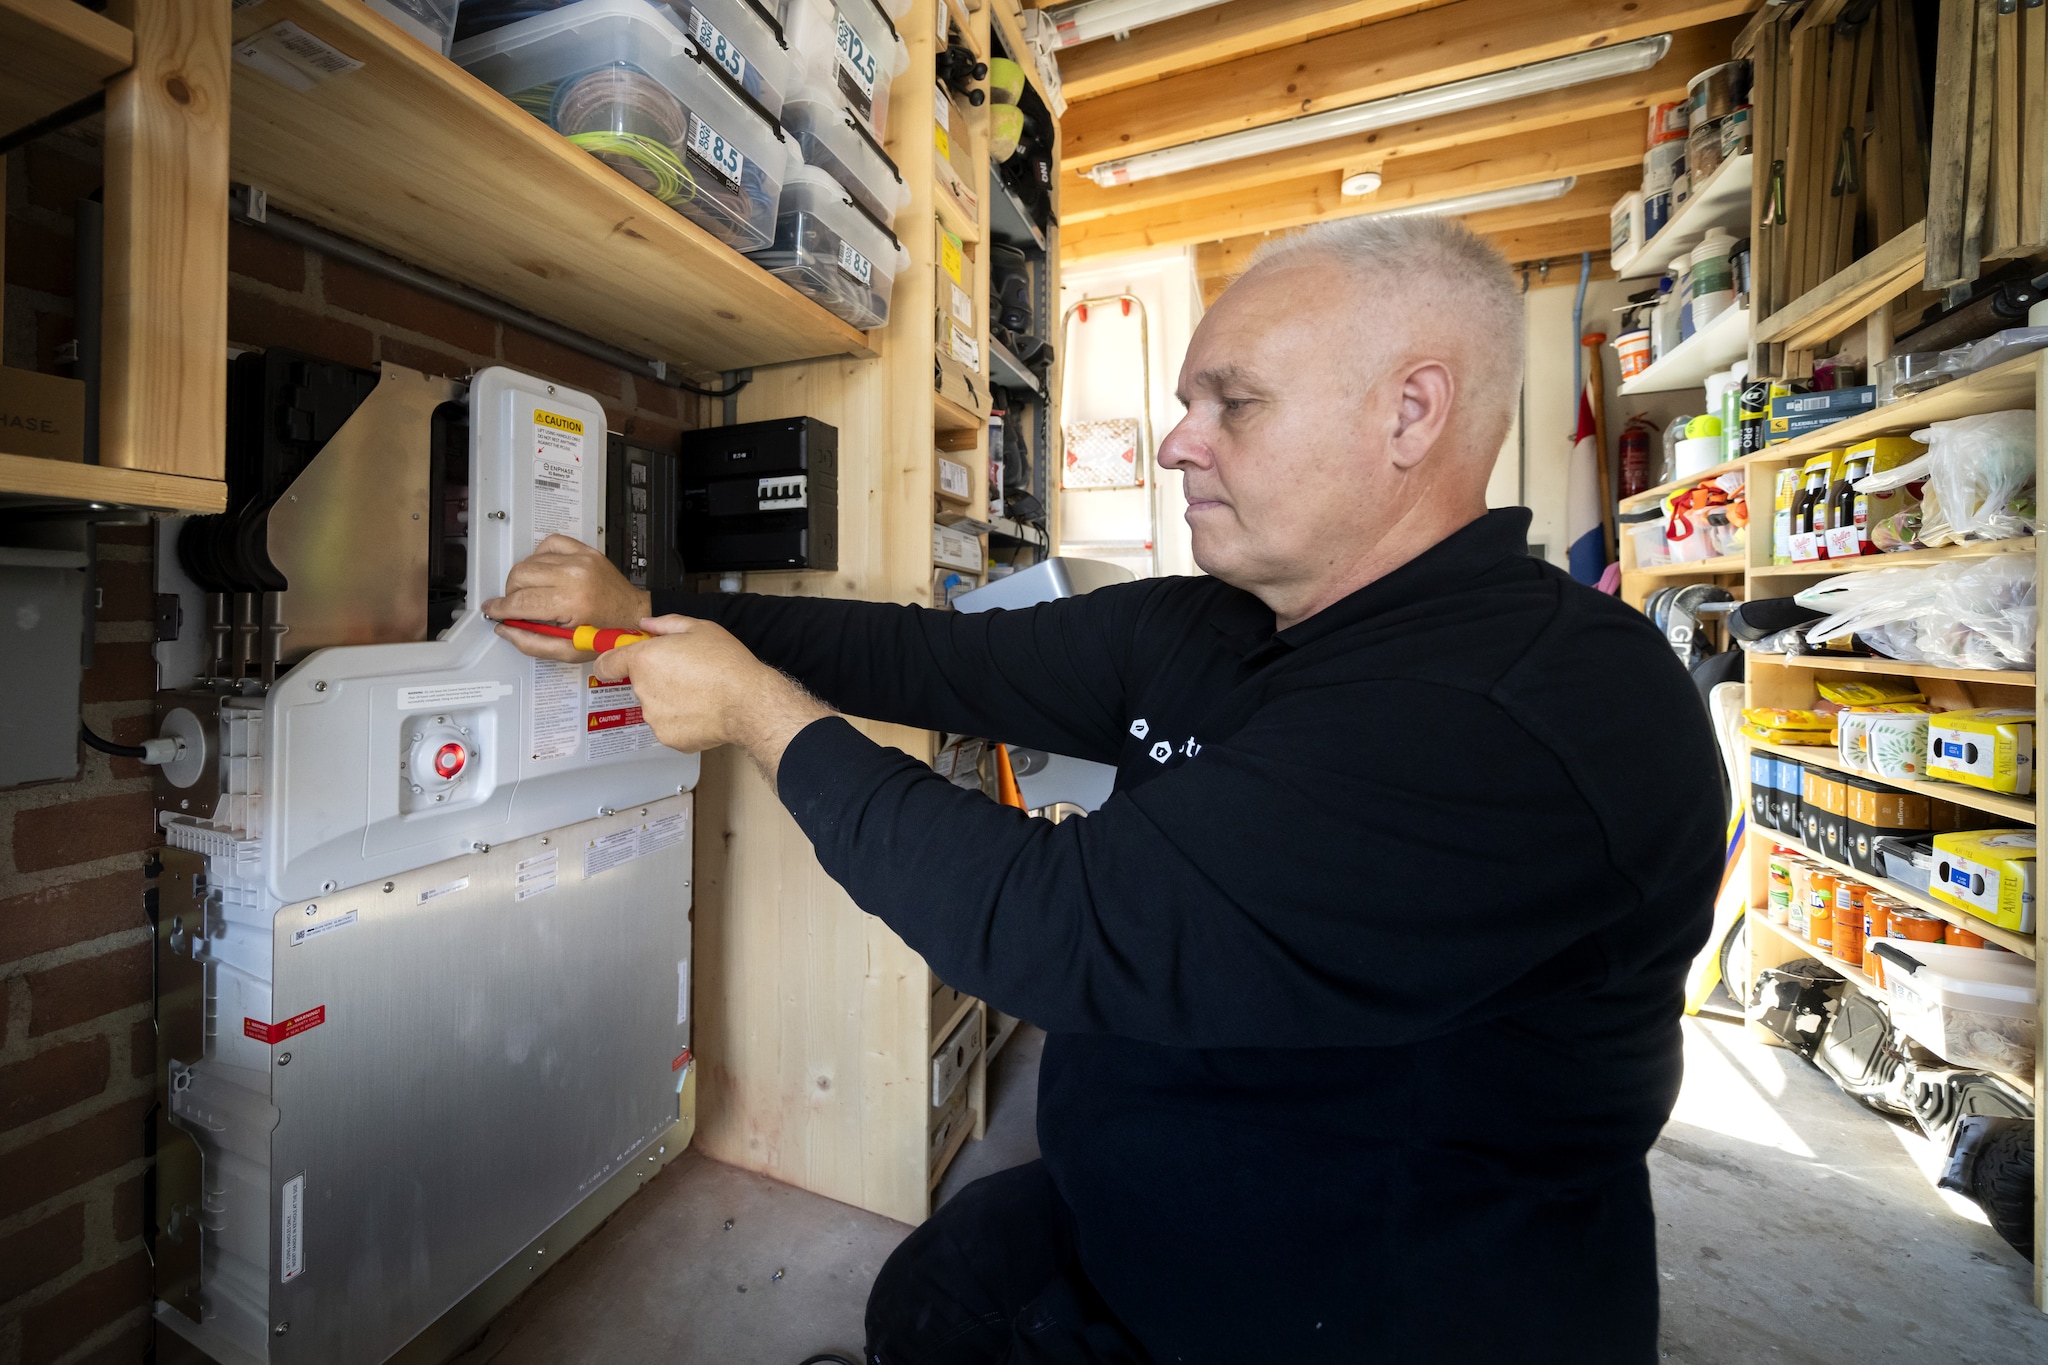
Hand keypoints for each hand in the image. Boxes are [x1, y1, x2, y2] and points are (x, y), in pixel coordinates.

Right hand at [483, 535, 652, 660]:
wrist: (632, 614)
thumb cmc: (606, 634)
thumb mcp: (568, 651)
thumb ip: (532, 643)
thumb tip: (504, 629)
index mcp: (572, 603)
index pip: (520, 602)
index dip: (500, 608)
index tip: (492, 610)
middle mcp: (575, 576)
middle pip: (519, 576)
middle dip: (511, 594)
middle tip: (517, 607)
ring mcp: (580, 560)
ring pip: (530, 560)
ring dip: (524, 578)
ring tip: (534, 593)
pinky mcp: (585, 551)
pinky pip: (549, 544)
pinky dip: (540, 557)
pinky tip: (545, 573)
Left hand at [597, 616, 832, 779]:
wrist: (747, 702)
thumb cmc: (726, 663)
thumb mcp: (699, 628)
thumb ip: (666, 624)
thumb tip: (646, 625)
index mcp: (644, 659)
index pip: (607, 664)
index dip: (611, 662)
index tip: (617, 663)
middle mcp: (642, 689)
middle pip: (639, 683)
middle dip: (656, 678)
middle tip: (685, 673)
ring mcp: (653, 717)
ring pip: (654, 705)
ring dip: (669, 700)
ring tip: (699, 693)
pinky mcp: (667, 737)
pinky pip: (668, 726)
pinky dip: (681, 720)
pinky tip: (703, 711)